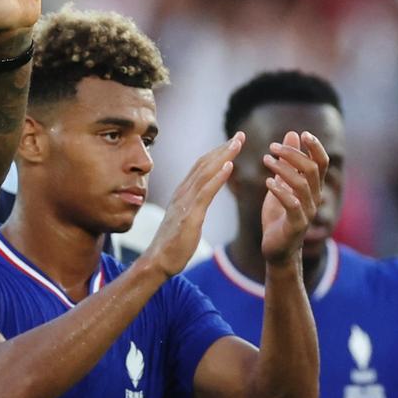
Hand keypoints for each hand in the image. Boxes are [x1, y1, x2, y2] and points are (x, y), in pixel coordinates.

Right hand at [144, 134, 244, 278]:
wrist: (156, 262)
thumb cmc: (171, 246)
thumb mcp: (183, 220)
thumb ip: (191, 206)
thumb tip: (199, 199)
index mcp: (181, 194)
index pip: (200, 167)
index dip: (217, 153)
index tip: (233, 142)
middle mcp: (182, 193)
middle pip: (204, 164)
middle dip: (223, 148)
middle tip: (240, 135)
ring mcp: (184, 203)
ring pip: (206, 173)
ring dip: (223, 157)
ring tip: (238, 144)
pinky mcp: (189, 216)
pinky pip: (205, 192)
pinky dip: (217, 177)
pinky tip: (229, 167)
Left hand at [260, 132, 327, 265]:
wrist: (277, 250)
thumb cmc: (279, 216)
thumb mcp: (281, 184)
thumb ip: (288, 162)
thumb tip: (293, 134)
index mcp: (312, 188)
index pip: (322, 163)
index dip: (316, 147)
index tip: (303, 134)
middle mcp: (314, 198)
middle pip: (312, 169)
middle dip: (293, 154)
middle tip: (272, 147)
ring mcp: (307, 212)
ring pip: (302, 184)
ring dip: (283, 169)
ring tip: (266, 160)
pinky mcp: (296, 225)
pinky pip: (292, 204)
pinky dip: (280, 191)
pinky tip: (268, 182)